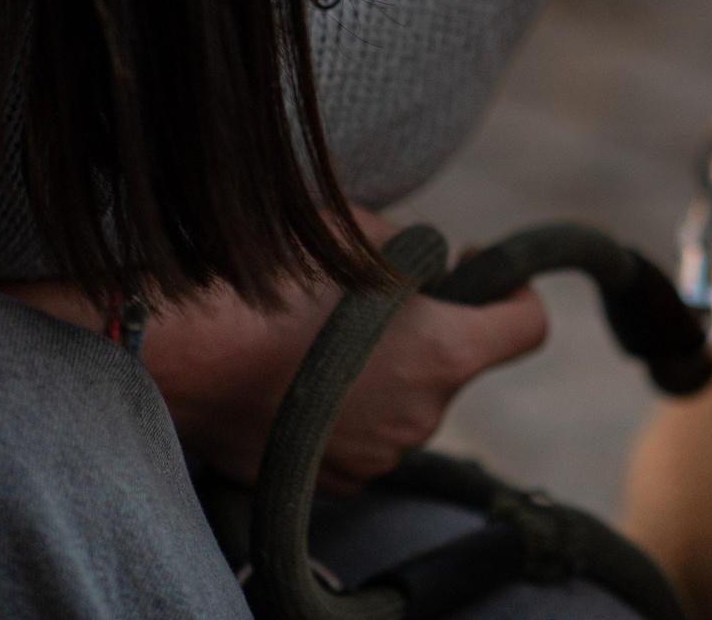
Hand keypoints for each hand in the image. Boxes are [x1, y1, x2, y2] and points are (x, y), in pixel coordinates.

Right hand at [15, 210, 548, 493]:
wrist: (182, 352)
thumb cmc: (271, 280)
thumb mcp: (359, 231)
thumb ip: (415, 249)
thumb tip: (432, 261)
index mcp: (446, 353)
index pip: (529, 328)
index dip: (513, 292)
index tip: (474, 269)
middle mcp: (423, 414)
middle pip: (456, 364)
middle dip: (431, 328)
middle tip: (377, 295)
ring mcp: (378, 455)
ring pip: (406, 400)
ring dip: (385, 368)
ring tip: (321, 336)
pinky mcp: (334, 480)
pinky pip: (363, 434)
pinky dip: (347, 405)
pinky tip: (299, 375)